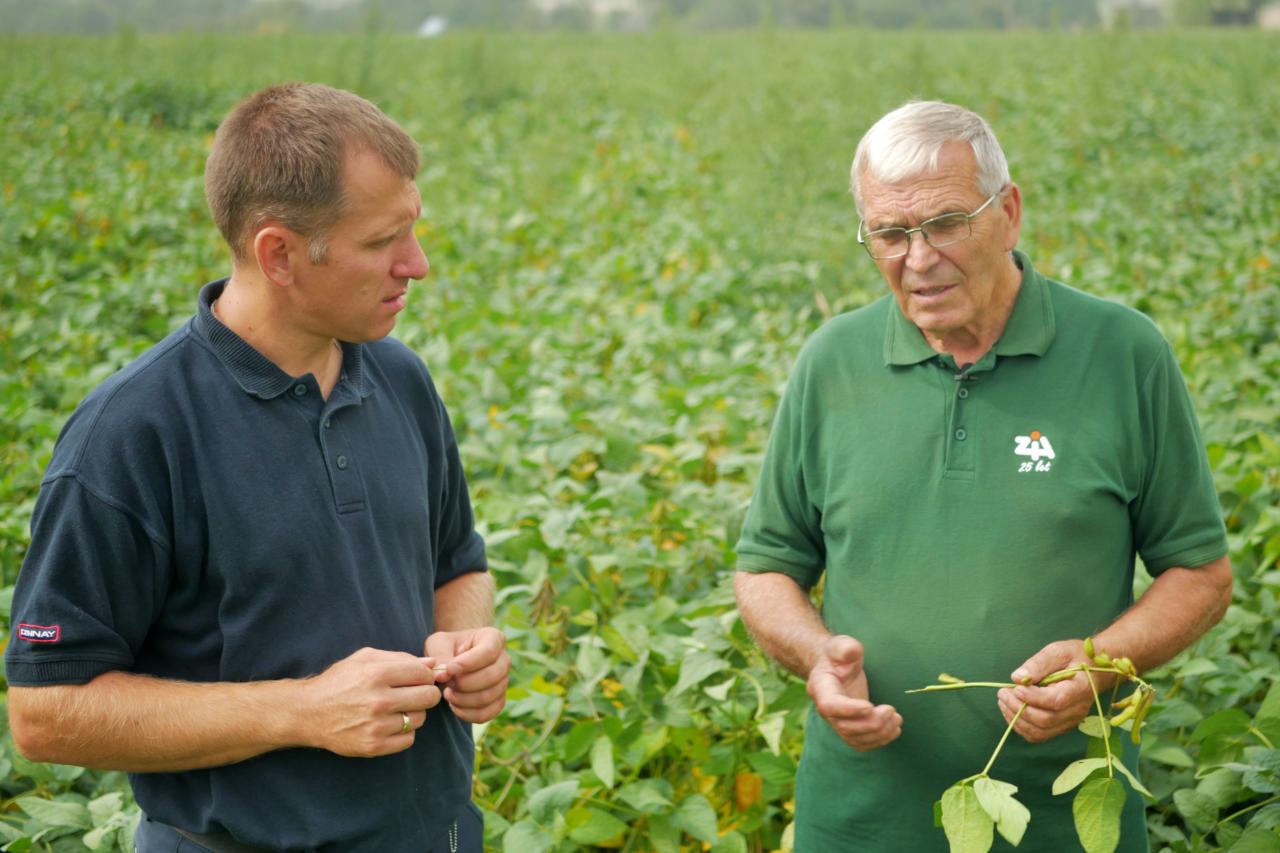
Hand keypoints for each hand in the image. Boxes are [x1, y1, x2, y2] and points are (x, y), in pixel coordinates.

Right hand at [301, 647, 441, 756]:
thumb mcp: (363, 659)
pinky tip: (389, 724)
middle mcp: (378, 700)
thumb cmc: (339, 682)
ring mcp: (376, 726)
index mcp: (376, 674)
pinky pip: (408, 739)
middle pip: (428, 697)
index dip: (425, 675)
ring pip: (420, 719)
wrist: (308, 713)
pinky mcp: (374, 746)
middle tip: (414, 694)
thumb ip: (399, 657)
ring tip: (397, 709)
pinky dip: (404, 732)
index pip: (423, 674)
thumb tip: (433, 664)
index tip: (418, 679)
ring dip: (413, 713)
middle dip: (426, 693)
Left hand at [425, 627, 509, 723]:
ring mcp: (504, 681)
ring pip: (489, 696)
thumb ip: (440, 655)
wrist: (455, 659)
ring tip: (447, 694)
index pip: (488, 652)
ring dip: (464, 700)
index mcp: (493, 638)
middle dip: (464, 684)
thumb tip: (443, 675)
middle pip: (492, 676)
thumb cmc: (447, 647)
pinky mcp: (499, 700)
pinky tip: (455, 706)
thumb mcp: (439, 643)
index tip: (450, 669)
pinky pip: (489, 713)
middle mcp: (504, 659)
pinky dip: (469, 714)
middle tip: (447, 684)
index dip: (469, 663)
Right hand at [807, 635, 901, 751]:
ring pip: (854, 739)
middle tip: (891, 710)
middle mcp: (825, 709)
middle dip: (871, 723)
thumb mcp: (840, 645)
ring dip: (878, 733)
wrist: (834, 668)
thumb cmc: (838, 656)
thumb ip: (846, 647)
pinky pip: (861, 744)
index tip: (871, 706)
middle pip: (844, 727)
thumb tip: (852, 651)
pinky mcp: (849, 729)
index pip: (830, 706)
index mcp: (820, 687)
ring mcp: (836, 722)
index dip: (849, 710)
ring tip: (896, 718)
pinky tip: (894, 728)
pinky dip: (879, 741)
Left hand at [998, 639, 1114, 742]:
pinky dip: (1021, 726)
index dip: (1032, 697)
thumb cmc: (1075, 657)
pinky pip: (1039, 735)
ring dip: (1016, 719)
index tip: (1015, 687)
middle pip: (1045, 720)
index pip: (1055, 701)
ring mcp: (1070, 721)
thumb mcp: (1058, 651)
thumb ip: (1039, 663)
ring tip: (1003, 700)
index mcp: (1080, 689)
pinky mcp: (1061, 726)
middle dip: (1019, 708)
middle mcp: (1077, 710)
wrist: (1094, 670)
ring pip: (1040, 732)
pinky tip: (1011, 710)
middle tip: (1003, 692)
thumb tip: (1017, 678)